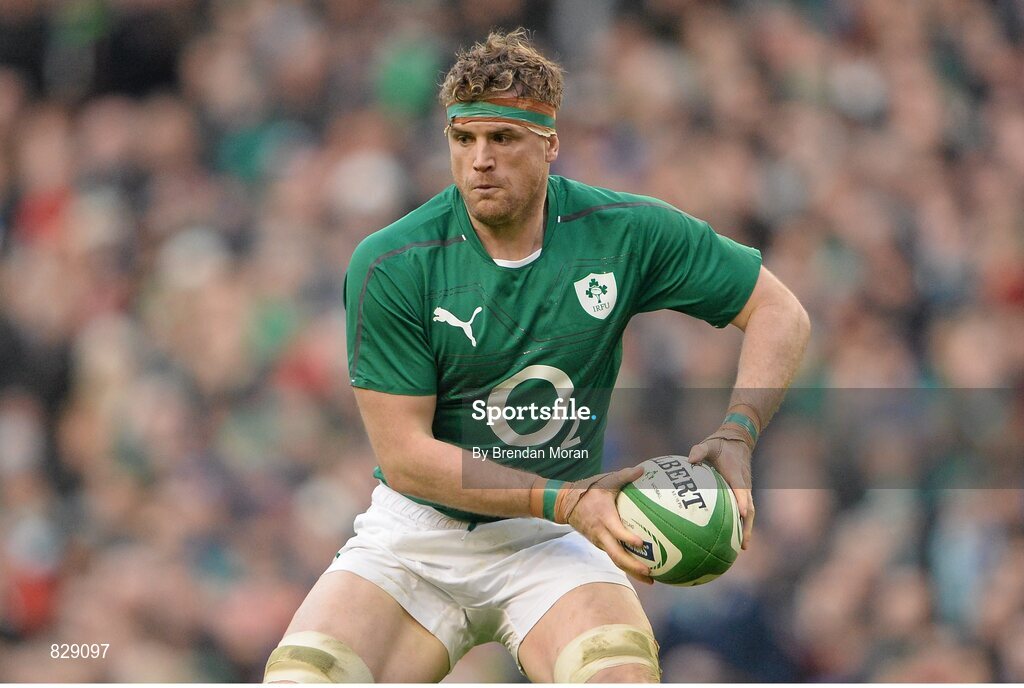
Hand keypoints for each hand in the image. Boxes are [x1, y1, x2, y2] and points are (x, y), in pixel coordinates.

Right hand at [564, 466, 654, 584]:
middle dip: (633, 567)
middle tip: (650, 573)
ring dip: (631, 570)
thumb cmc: (588, 491)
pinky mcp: (600, 544)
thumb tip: (643, 469)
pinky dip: (626, 564)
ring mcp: (600, 541)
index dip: (628, 538)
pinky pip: (614, 556)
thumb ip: (625, 476)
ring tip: (651, 579)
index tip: (642, 543)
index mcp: (604, 518)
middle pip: (617, 555)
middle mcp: (601, 533)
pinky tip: (641, 569)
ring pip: (616, 560)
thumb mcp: (606, 481)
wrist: (565, 503)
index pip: (616, 531)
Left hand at [688, 433, 754, 548]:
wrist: (738, 440)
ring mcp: (745, 489)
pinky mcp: (742, 492)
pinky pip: (743, 509)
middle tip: (743, 544)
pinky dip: (741, 523)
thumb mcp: (710, 444)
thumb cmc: (721, 444)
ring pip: (748, 512)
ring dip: (746, 529)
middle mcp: (744, 485)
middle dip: (747, 526)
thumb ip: (699, 450)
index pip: (741, 490)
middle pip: (749, 509)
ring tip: (741, 547)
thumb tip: (689, 460)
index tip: (742, 514)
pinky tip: (732, 536)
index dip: (742, 502)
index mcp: (736, 475)